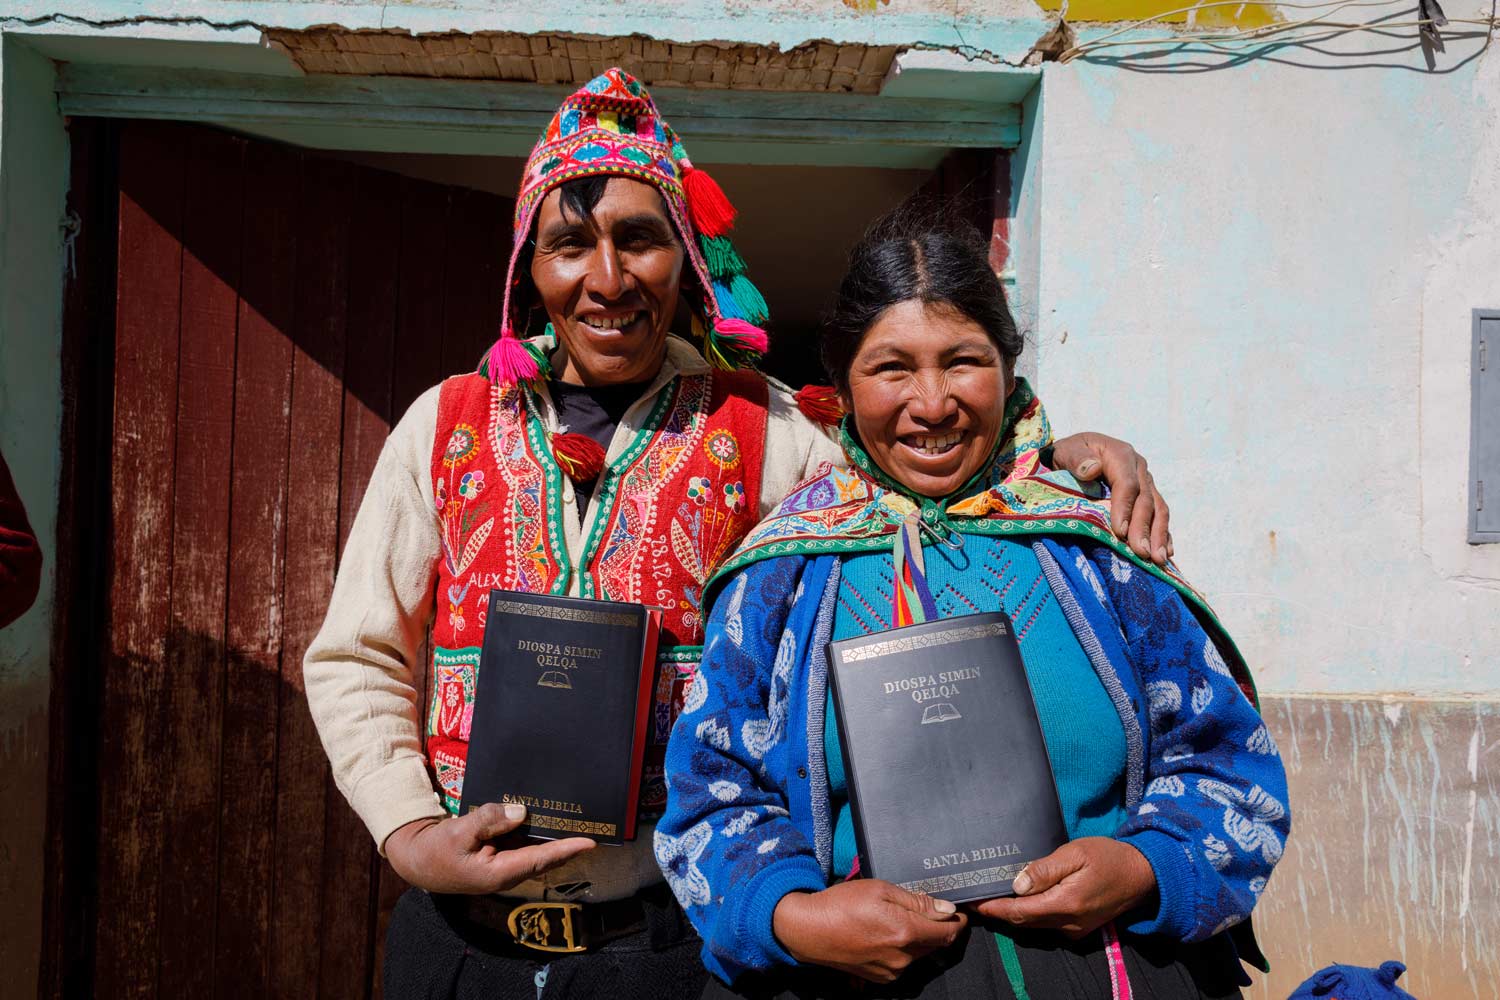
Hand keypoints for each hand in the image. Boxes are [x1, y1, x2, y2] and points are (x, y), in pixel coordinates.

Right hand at [384, 803, 594, 894]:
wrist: (417, 860)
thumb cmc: (435, 850)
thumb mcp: (458, 832)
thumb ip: (489, 820)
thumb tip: (521, 812)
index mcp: (499, 873)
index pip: (540, 860)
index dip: (566, 850)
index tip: (590, 842)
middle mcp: (507, 872)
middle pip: (545, 857)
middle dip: (568, 843)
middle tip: (595, 826)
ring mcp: (504, 865)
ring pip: (536, 850)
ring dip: (555, 837)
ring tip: (579, 818)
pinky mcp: (499, 856)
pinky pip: (524, 844)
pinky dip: (537, 832)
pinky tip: (548, 817)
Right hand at [772, 880, 966, 982]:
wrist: (808, 930)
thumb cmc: (841, 904)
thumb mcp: (880, 889)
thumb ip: (916, 901)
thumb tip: (946, 909)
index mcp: (906, 932)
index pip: (948, 932)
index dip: (958, 921)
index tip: (959, 912)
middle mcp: (902, 956)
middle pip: (935, 944)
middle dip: (938, 928)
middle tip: (928, 909)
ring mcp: (891, 970)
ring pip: (919, 953)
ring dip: (919, 938)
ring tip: (899, 919)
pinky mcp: (880, 977)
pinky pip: (902, 962)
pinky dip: (903, 949)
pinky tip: (886, 933)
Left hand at [971, 838, 1155, 938]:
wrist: (1142, 875)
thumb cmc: (1108, 857)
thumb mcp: (1075, 853)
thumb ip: (1045, 869)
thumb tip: (1017, 884)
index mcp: (1066, 904)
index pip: (1019, 912)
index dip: (993, 908)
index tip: (972, 902)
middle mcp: (1068, 923)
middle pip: (1023, 921)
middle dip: (998, 912)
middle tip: (975, 897)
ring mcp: (1075, 929)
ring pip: (1034, 924)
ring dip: (1012, 914)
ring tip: (991, 897)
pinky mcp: (1079, 928)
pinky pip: (1047, 924)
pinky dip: (1029, 914)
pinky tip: (1019, 900)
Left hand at [1050, 433, 1171, 565]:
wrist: (1075, 452)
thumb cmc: (1068, 454)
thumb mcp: (1066, 451)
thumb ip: (1077, 459)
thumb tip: (1092, 469)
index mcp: (1121, 455)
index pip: (1127, 484)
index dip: (1125, 508)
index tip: (1120, 532)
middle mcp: (1138, 468)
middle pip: (1145, 500)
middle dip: (1144, 528)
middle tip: (1142, 553)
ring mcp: (1146, 482)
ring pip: (1158, 509)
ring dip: (1159, 535)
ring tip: (1157, 559)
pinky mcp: (1147, 495)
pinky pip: (1159, 515)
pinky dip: (1164, 534)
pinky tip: (1166, 552)